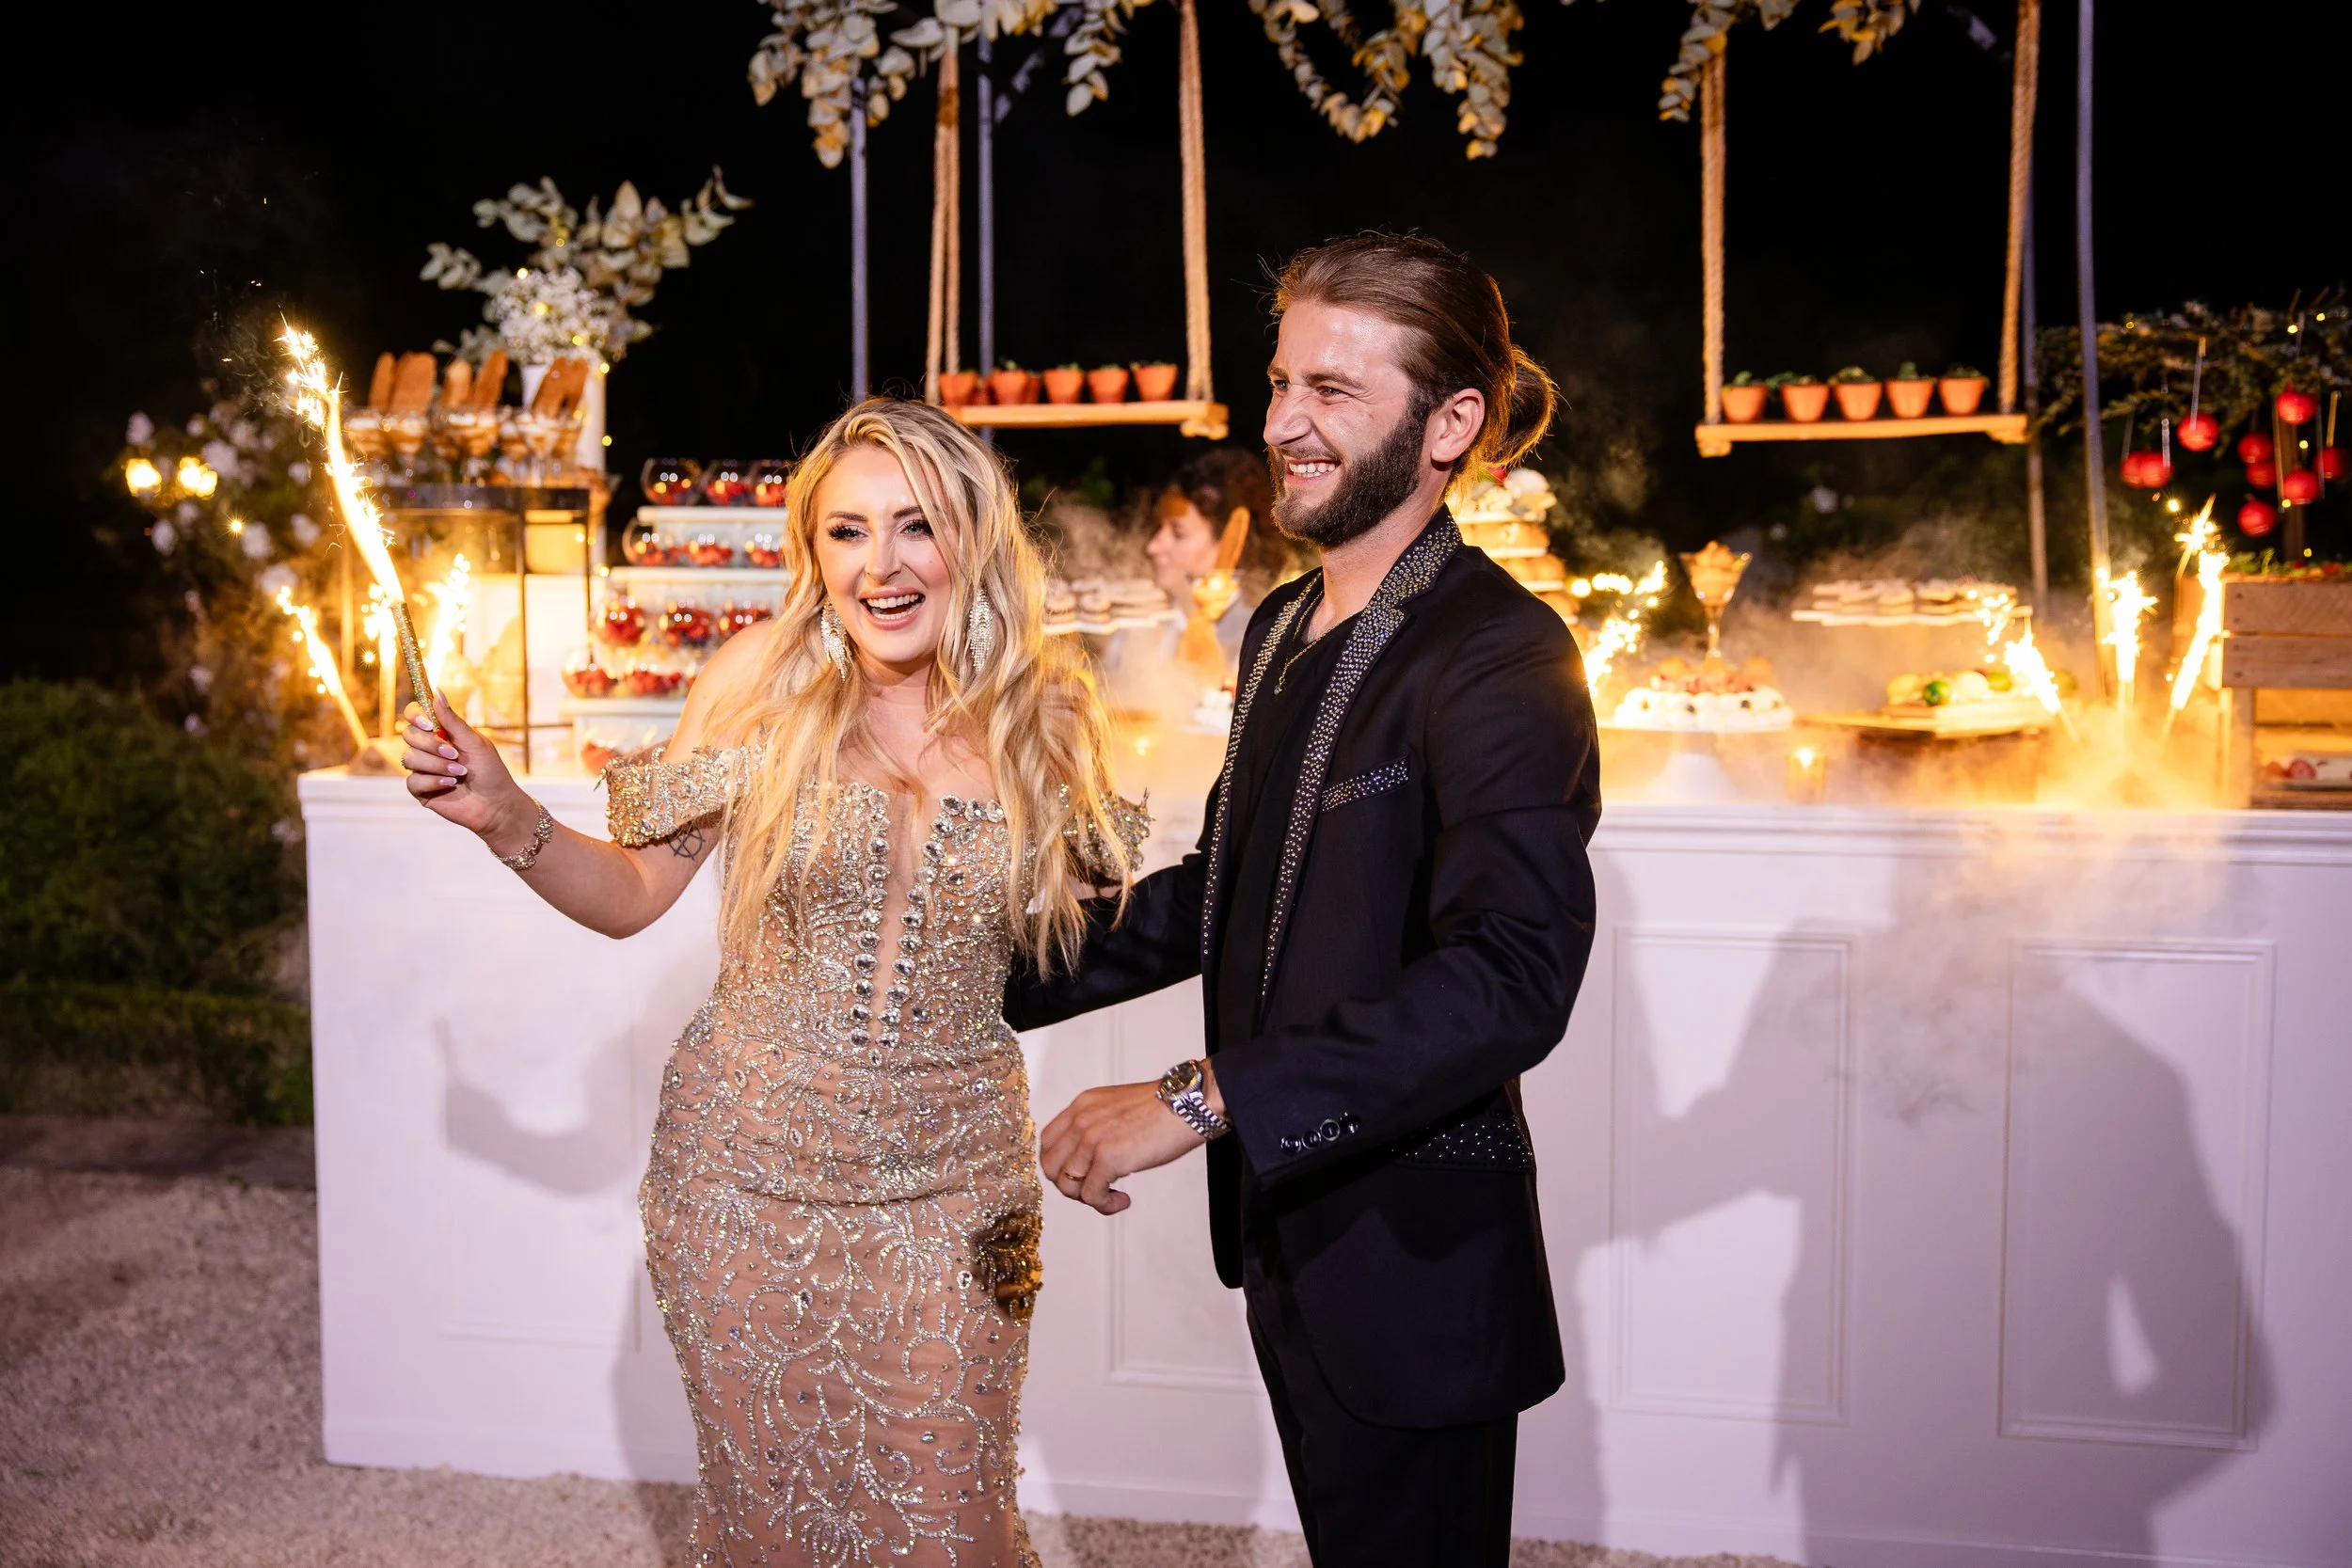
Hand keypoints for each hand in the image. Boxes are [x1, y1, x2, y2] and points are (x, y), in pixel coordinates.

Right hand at [401, 694, 534, 852]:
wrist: (496, 803)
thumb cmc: (490, 771)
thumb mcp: (473, 742)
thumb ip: (452, 720)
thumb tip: (437, 691)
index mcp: (440, 733)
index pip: (415, 715)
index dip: (416, 716)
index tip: (429, 724)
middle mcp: (427, 748)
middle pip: (409, 734)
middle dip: (432, 744)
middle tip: (455, 754)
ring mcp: (422, 769)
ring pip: (410, 758)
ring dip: (437, 764)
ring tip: (459, 772)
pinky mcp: (420, 790)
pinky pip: (412, 780)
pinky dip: (433, 781)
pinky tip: (451, 784)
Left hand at [1038, 1081, 1205, 1214]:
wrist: (1187, 1104)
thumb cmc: (1162, 1107)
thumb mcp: (1116, 1106)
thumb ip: (1096, 1125)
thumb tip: (1090, 1157)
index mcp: (1081, 1106)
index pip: (1047, 1142)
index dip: (1058, 1164)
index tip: (1077, 1174)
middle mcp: (1081, 1120)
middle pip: (1051, 1166)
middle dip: (1070, 1185)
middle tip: (1094, 1189)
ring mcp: (1092, 1139)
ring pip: (1068, 1185)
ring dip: (1089, 1198)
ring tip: (1112, 1196)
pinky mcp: (1108, 1158)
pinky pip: (1091, 1195)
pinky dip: (1105, 1205)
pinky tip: (1123, 1200)